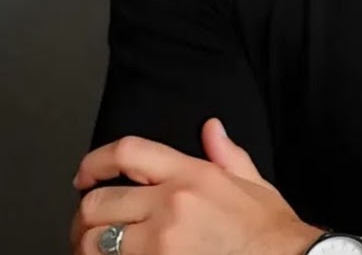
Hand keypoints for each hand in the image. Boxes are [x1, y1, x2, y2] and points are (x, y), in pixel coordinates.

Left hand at [69, 118, 321, 253]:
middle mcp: (171, 204)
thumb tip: (211, 127)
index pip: (128, 152)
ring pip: (95, 243)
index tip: (85, 175)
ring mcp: (161, 244)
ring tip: (96, 249)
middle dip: (86, 214)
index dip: (96, 161)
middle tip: (88, 223)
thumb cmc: (267, 229)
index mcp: (191, 175)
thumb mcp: (252, 181)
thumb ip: (226, 153)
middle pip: (99, 202)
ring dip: (89, 247)